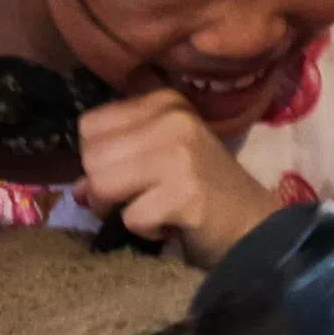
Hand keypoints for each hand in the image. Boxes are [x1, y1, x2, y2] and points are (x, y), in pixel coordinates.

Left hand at [78, 91, 280, 263]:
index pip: (90, 127)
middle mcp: (172, 119)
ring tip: (155, 211)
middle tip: (140, 201)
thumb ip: (115, 162)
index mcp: (163, 102)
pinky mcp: (186, 193)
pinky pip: (131, 218)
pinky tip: (172, 225)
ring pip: (103, 185)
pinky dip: (146, 232)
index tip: (129, 177)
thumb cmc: (204, 192)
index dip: (98, 161)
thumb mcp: (160, 159)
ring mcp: (180, 155)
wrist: (257, 226)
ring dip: (122, 211)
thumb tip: (76, 189)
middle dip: (105, 190)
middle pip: (92, 158)